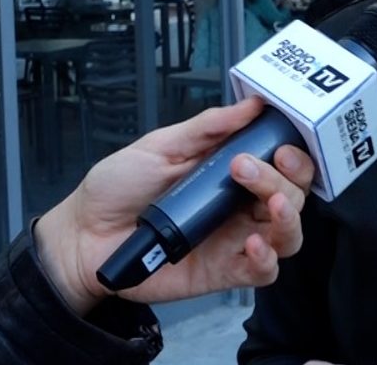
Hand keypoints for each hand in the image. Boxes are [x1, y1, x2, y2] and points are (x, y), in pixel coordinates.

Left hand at [35, 97, 313, 314]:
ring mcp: (236, 240)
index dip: (294, 154)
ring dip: (288, 217)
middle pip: (293, 194)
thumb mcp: (162, 146)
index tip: (282, 142)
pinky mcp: (224, 272)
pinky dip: (267, 258)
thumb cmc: (118, 188)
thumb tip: (252, 103)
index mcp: (233, 172)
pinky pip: (264, 272)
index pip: (283, 163)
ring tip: (270, 204)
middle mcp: (241, 206)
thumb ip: (209, 127)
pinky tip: (253, 243)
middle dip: (283, 178)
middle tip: (247, 167)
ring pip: (289, 233)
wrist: (82, 236)